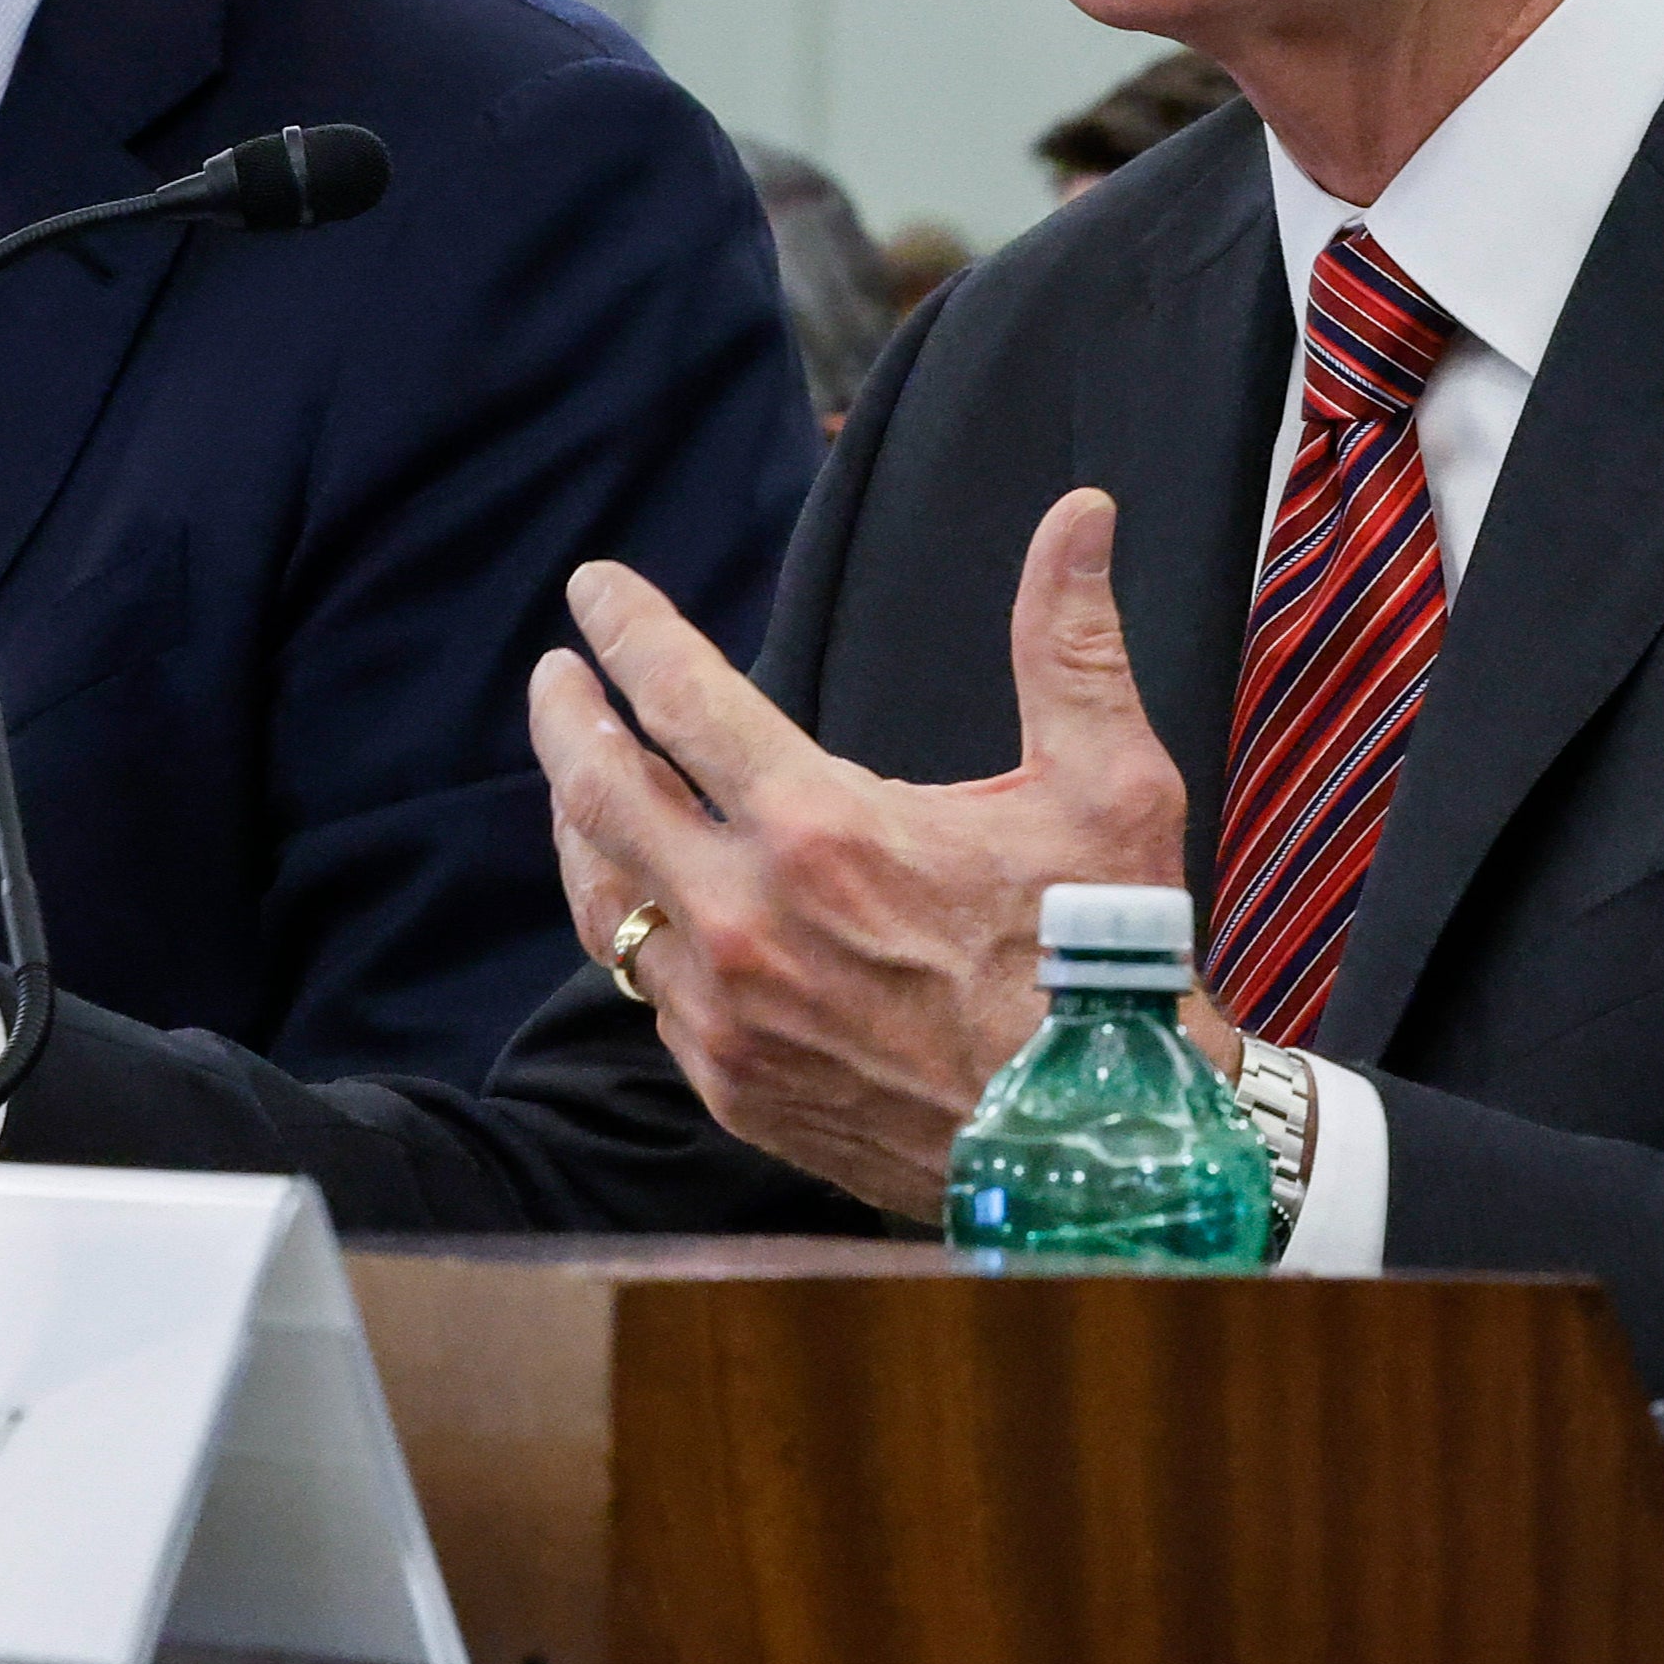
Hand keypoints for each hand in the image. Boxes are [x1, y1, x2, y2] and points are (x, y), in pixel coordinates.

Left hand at [532, 486, 1191, 1214]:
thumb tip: (1081, 515)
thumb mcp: (1109, 786)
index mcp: (822, 829)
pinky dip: (635, 926)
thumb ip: (1071, 641)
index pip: (679, 696)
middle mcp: (746, 919)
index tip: (595, 588)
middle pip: (600, 791)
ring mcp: (726, 1012)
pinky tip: (647, 902)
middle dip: (566, 717)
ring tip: (576, 777)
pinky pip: (646, 989)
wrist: (1098, 1149)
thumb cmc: (1108, 961)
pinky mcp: (730, 1083)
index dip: (629, 628)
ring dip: (578, 824)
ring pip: (602, 898)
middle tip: (554, 674)